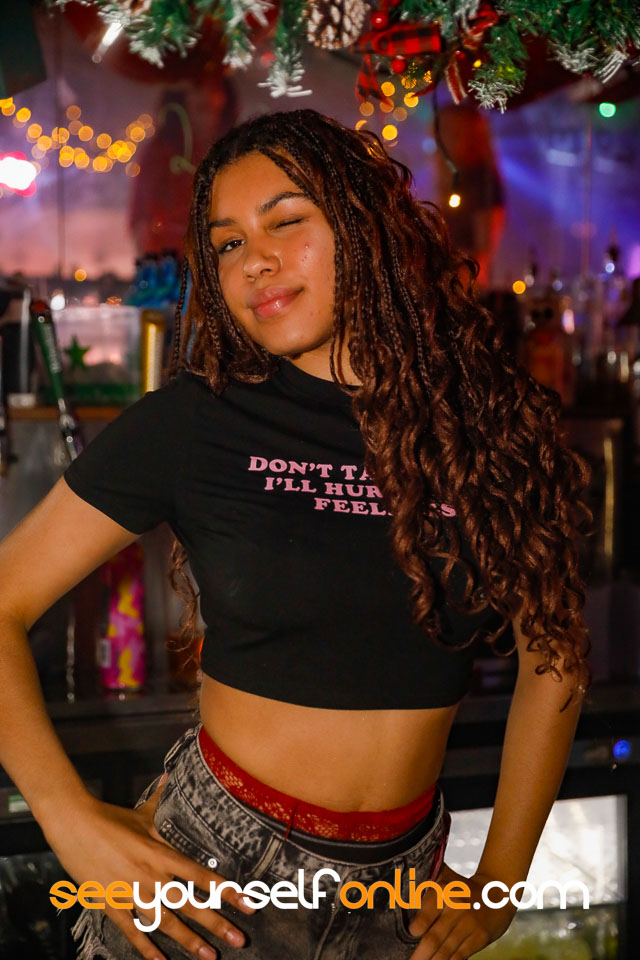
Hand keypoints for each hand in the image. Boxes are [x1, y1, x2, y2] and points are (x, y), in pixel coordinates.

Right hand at [44, 775, 254, 959]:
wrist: (74, 825)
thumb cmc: (110, 818)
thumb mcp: (141, 812)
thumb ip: (161, 800)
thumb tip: (172, 775)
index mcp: (162, 853)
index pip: (202, 875)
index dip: (226, 891)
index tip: (248, 904)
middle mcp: (151, 875)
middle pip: (190, 904)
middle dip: (216, 924)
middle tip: (239, 940)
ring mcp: (131, 892)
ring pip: (165, 922)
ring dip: (188, 941)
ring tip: (209, 956)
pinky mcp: (110, 904)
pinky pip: (132, 931)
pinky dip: (146, 948)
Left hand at [407, 863, 517, 959]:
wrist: (497, 892)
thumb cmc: (462, 887)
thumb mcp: (445, 878)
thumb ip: (426, 881)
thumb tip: (400, 886)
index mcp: (445, 891)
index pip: (428, 911)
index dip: (418, 926)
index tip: (410, 934)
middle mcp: (457, 908)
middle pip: (435, 936)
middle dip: (420, 954)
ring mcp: (469, 925)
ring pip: (446, 950)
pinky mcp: (479, 938)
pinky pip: (461, 955)